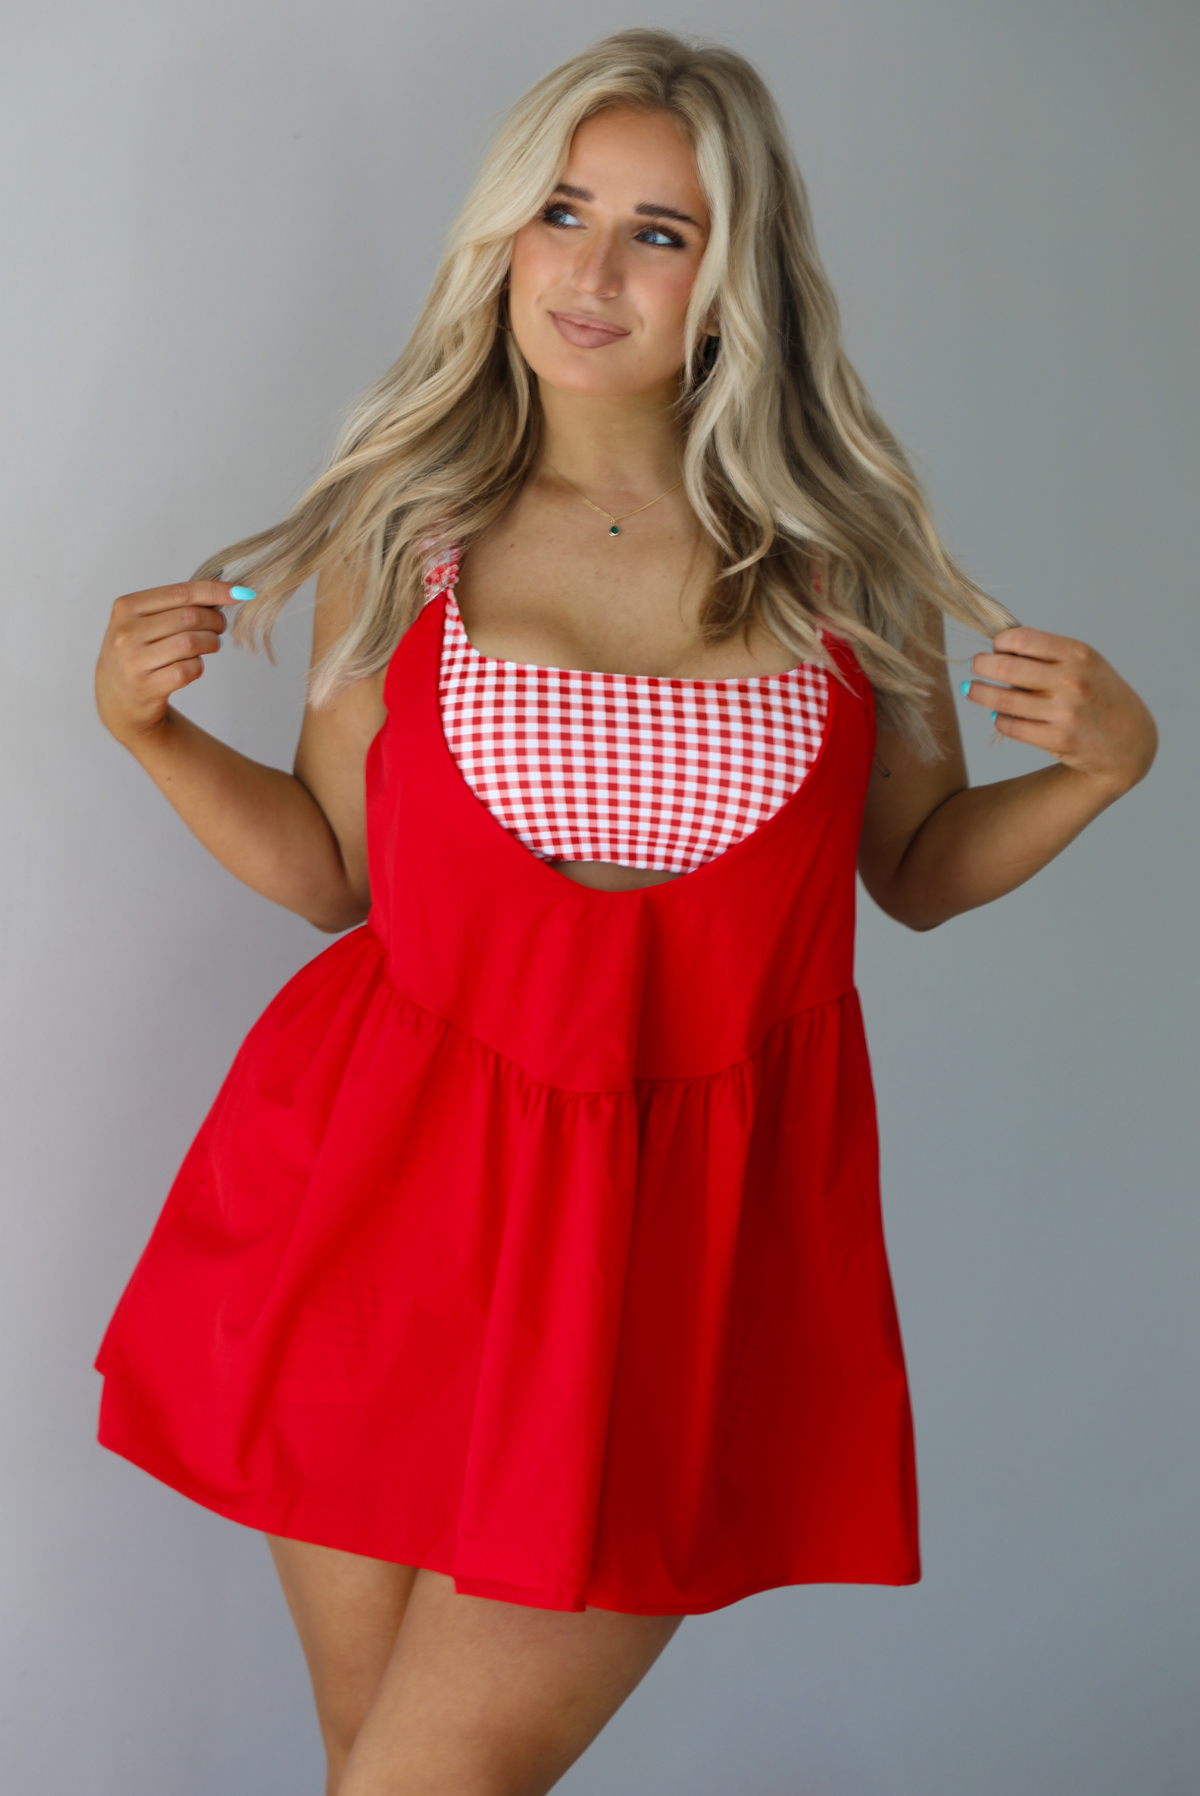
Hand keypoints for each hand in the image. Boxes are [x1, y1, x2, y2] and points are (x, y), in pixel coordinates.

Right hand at [96, 581, 233, 743]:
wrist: (117, 700)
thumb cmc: (138, 653)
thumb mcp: (144, 622)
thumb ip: (176, 604)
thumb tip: (221, 588)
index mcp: (126, 607)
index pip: (180, 592)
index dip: (214, 591)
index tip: (239, 593)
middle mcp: (126, 632)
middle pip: (189, 617)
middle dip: (215, 621)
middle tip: (220, 627)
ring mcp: (134, 661)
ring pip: (191, 643)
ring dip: (210, 643)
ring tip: (211, 645)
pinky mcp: (146, 687)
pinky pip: (189, 670)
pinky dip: (199, 667)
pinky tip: (192, 666)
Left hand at [963, 626, 1156, 798]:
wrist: (1129, 741)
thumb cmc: (1099, 695)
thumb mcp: (1086, 664)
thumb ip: (1049, 655)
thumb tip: (999, 649)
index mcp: (1079, 655)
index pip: (1024, 639)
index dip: (1001, 642)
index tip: (995, 647)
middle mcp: (1073, 681)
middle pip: (1008, 668)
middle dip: (982, 665)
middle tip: (974, 665)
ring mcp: (1065, 712)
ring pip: (1004, 700)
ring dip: (981, 693)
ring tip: (972, 690)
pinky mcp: (1058, 740)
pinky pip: (1012, 726)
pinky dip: (1000, 719)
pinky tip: (999, 714)